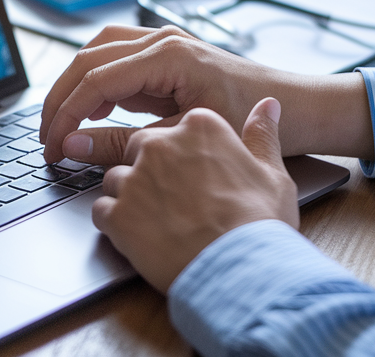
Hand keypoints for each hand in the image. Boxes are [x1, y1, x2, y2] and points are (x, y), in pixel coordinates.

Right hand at [39, 25, 374, 164]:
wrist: (294, 106)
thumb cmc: (249, 118)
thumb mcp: (181, 138)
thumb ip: (123, 142)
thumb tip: (75, 145)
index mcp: (166, 55)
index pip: (94, 81)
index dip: (65, 115)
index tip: (52, 146)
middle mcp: (161, 39)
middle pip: (87, 59)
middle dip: (60, 99)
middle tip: (46, 138)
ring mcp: (164, 41)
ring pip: (98, 51)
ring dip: (75, 84)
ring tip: (61, 122)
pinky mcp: (167, 53)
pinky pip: (117, 56)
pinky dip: (96, 80)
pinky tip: (92, 109)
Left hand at [92, 98, 298, 293]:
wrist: (240, 270)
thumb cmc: (258, 224)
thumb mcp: (272, 174)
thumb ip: (261, 135)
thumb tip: (267, 106)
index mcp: (199, 127)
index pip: (175, 131)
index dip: (183, 156)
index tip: (193, 175)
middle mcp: (160, 145)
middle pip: (139, 149)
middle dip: (151, 172)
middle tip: (175, 200)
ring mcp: (135, 180)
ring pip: (117, 179)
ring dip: (131, 198)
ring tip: (158, 223)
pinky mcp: (117, 215)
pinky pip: (102, 211)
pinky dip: (115, 224)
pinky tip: (140, 237)